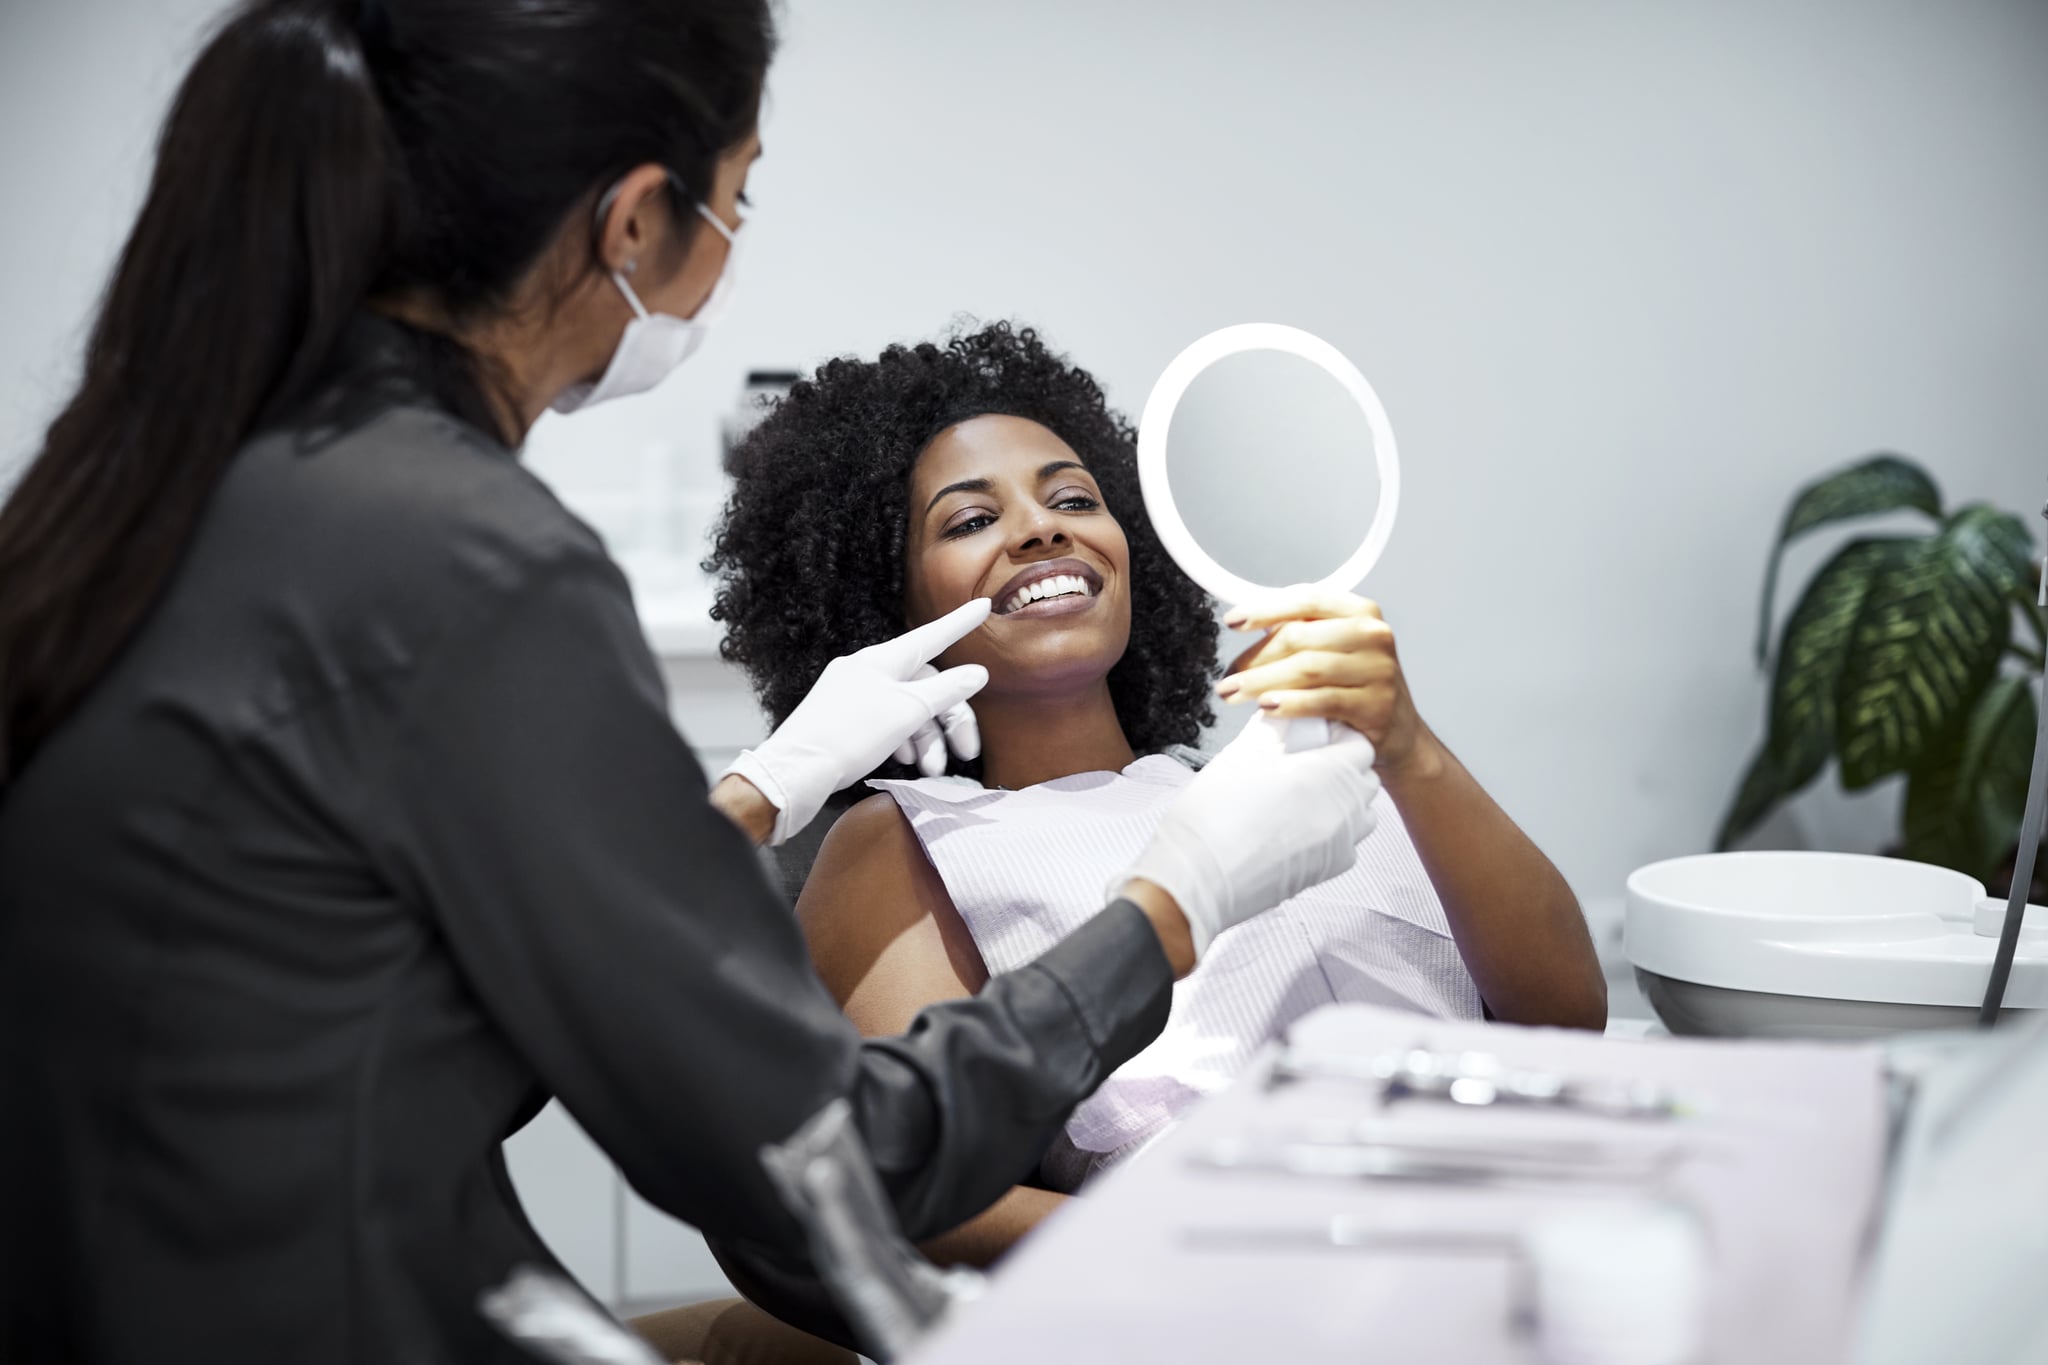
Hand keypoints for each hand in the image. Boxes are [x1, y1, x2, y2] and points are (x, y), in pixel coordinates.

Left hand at [723, 599, 991, 844]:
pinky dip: (902, 742)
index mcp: (881, 660)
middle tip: (966, 752)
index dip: (959, 624)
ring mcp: (854, 696)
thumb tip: (977, 672)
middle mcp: (867, 672)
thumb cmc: (850, 735)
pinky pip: (886, 723)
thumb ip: (946, 691)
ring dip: (926, 740)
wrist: (795, 772)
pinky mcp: (844, 722)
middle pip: (924, 686)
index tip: (983, 606)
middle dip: (948, 720)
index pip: (930, 637)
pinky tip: (906, 762)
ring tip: (931, 770)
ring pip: (906, 710)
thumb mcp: (907, 712)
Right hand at [1112, 711, 1380, 957]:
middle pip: (1364, 778)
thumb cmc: (1217, 812)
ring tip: (1302, 795)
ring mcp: (1340, 845)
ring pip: (1360, 813)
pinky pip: (1346, 843)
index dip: (1336, 735)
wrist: (1199, 876)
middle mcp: (1345, 811)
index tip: (1309, 736)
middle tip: (1303, 762)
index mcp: (1330, 775)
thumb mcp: (1243, 753)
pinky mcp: (1327, 871)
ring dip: (1341, 798)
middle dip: (1342, 765)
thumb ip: (1273, 727)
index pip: (1360, 745)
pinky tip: (1296, 826)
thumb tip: (1284, 713)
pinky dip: (1332, 830)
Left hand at [1215, 584, 1433, 777]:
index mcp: (1360, 612)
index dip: (1265, 609)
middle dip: (1254, 658)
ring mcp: (1378, 670)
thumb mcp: (1337, 650)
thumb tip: (1249, 633)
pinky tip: (1267, 706)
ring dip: (1261, 681)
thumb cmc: (1357, 687)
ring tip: (1233, 693)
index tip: (1232, 622)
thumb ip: (1303, 635)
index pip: (1306, 600)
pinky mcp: (1375, 706)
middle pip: (1299, 638)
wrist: (1400, 732)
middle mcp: (1373, 634)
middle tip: (1227, 677)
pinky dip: (1290, 703)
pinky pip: (1323, 700)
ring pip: (1307, 669)